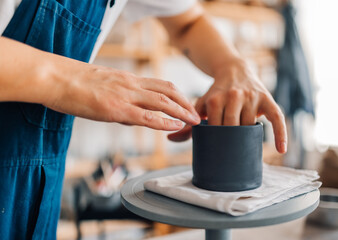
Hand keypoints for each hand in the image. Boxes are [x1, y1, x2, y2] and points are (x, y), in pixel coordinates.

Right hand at [44, 61, 200, 129]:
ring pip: (162, 102)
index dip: (179, 94)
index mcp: (129, 79)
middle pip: (168, 91)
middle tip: (197, 114)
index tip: (188, 104)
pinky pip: (145, 116)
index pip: (161, 85)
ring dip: (181, 111)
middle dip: (186, 103)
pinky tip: (174, 126)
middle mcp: (131, 84)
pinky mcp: (116, 109)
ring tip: (193, 120)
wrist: (56, 78)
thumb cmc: (76, 83)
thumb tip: (133, 115)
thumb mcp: (105, 86)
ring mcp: (125, 95)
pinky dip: (163, 122)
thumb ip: (122, 98)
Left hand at [168, 60, 286, 152]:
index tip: (217, 149)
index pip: (216, 127)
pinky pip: (277, 118)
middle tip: (231, 148)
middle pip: (234, 128)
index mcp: (215, 99)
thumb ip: (189, 124)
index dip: (217, 140)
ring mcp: (251, 96)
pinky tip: (281, 150)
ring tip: (245, 144)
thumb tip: (170, 138)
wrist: (234, 70)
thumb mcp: (202, 105)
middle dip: (231, 140)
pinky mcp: (267, 98)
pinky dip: (281, 134)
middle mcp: (234, 96)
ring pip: (251, 125)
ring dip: (249, 137)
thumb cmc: (215, 93)